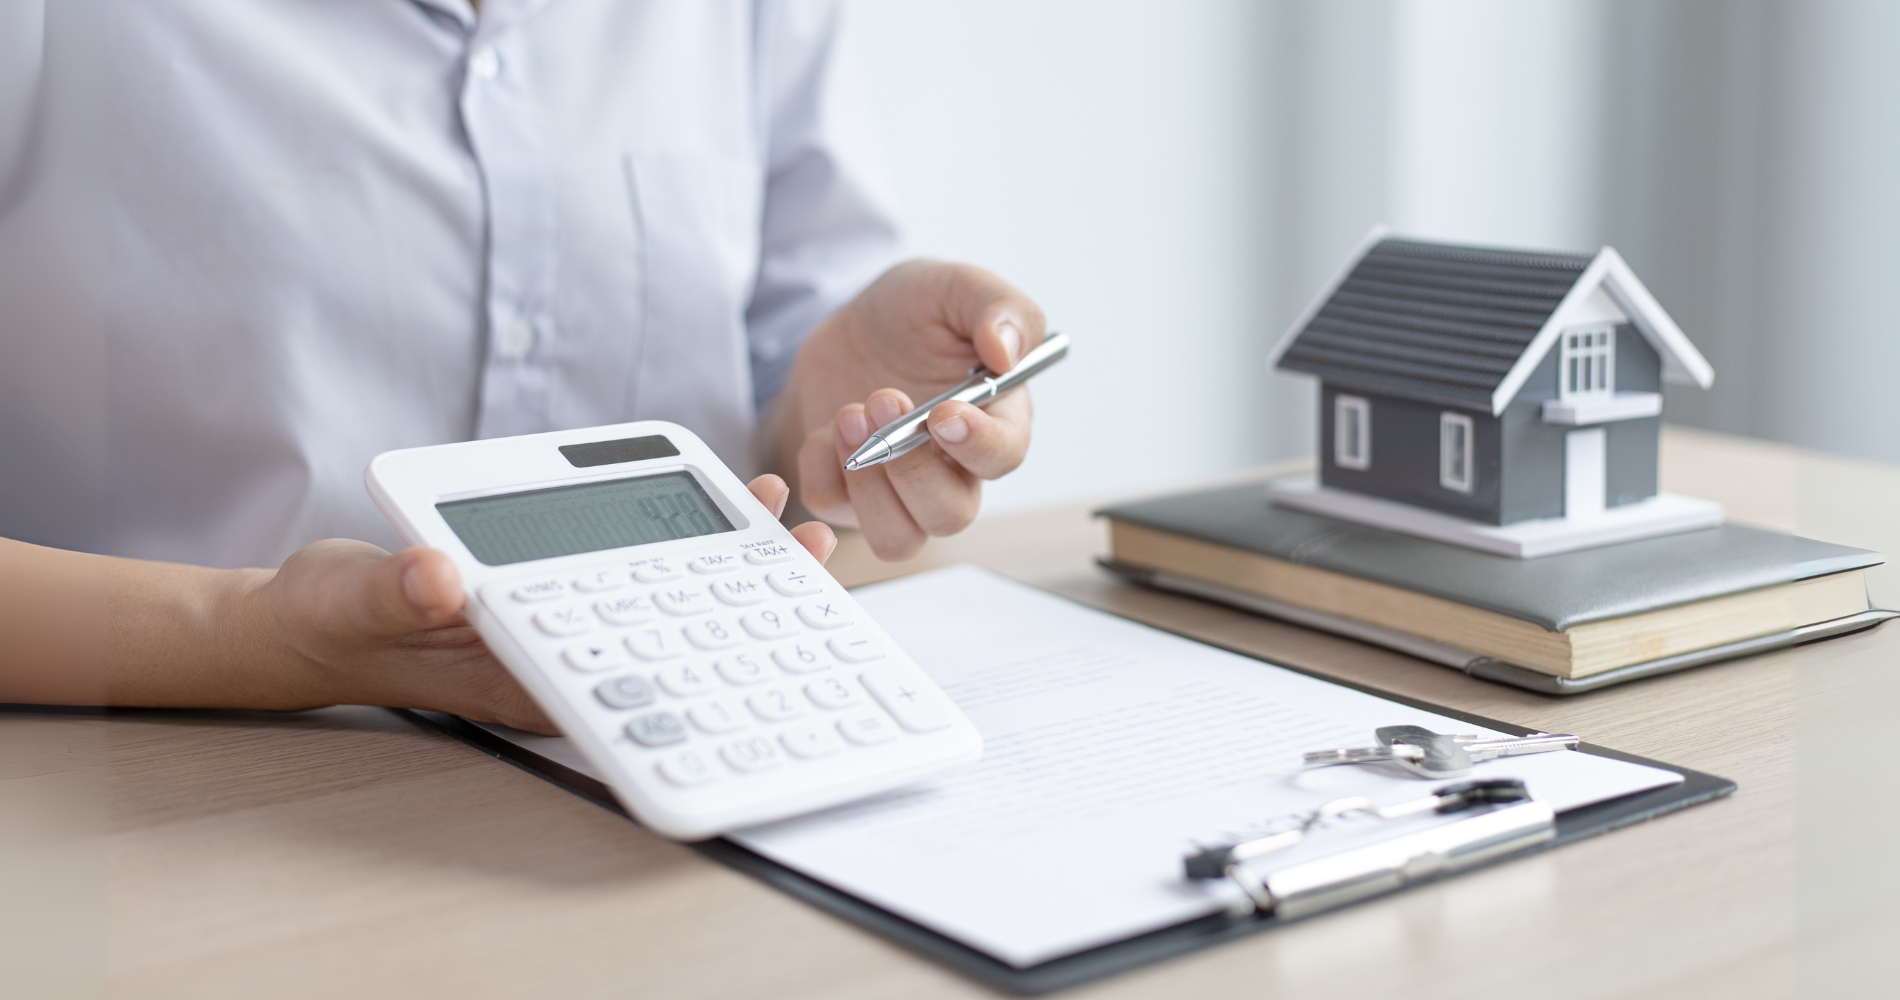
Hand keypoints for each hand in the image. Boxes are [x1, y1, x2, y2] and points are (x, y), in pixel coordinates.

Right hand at [234, 475, 833, 734]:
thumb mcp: (355, 601)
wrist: (315, 624)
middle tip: (804, 543)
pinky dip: (670, 546)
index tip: (766, 599)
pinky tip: (710, 512)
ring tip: (777, 515)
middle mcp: (561, 662)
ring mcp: (563, 634)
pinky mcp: (555, 602)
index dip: (711, 639)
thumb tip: (438, 579)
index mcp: (529, 679)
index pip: (640, 672)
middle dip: (740, 592)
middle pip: (672, 636)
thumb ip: (394, 593)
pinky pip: (628, 579)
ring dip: (717, 563)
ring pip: (661, 605)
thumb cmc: (335, 622)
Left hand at [772, 260, 1045, 560]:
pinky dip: (822, 471)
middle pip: (950, 514)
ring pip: (898, 538)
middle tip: (881, 398)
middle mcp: (955, 470)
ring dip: (869, 487)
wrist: (849, 328)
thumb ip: (998, 308)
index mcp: (996, 421)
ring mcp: (901, 491)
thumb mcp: (956, 287)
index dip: (977, 444)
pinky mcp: (850, 495)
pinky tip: (825, 428)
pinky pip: (833, 509)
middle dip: (910, 465)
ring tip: (848, 416)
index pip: (1004, 457)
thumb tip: (1007, 352)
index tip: (944, 413)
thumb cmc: (915, 314)